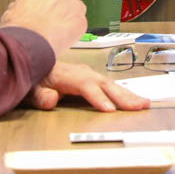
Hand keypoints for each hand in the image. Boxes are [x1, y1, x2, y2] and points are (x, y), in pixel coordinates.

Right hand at [0, 0, 86, 51]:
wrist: (29, 44)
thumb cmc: (20, 28)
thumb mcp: (17, 5)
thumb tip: (31, 1)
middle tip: (55, 12)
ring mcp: (74, 6)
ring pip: (78, 6)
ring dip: (71, 13)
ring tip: (57, 26)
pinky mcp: (81, 21)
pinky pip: (81, 21)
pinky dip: (74, 27)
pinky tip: (62, 34)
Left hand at [25, 60, 151, 111]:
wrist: (33, 63)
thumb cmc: (34, 78)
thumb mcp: (30, 88)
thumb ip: (39, 96)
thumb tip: (51, 99)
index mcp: (67, 75)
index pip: (86, 86)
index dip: (98, 97)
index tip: (109, 110)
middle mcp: (82, 73)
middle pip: (105, 84)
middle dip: (124, 96)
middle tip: (140, 106)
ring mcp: (89, 74)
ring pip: (112, 84)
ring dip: (129, 95)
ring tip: (144, 104)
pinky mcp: (92, 79)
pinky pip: (110, 86)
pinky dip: (124, 93)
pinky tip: (134, 99)